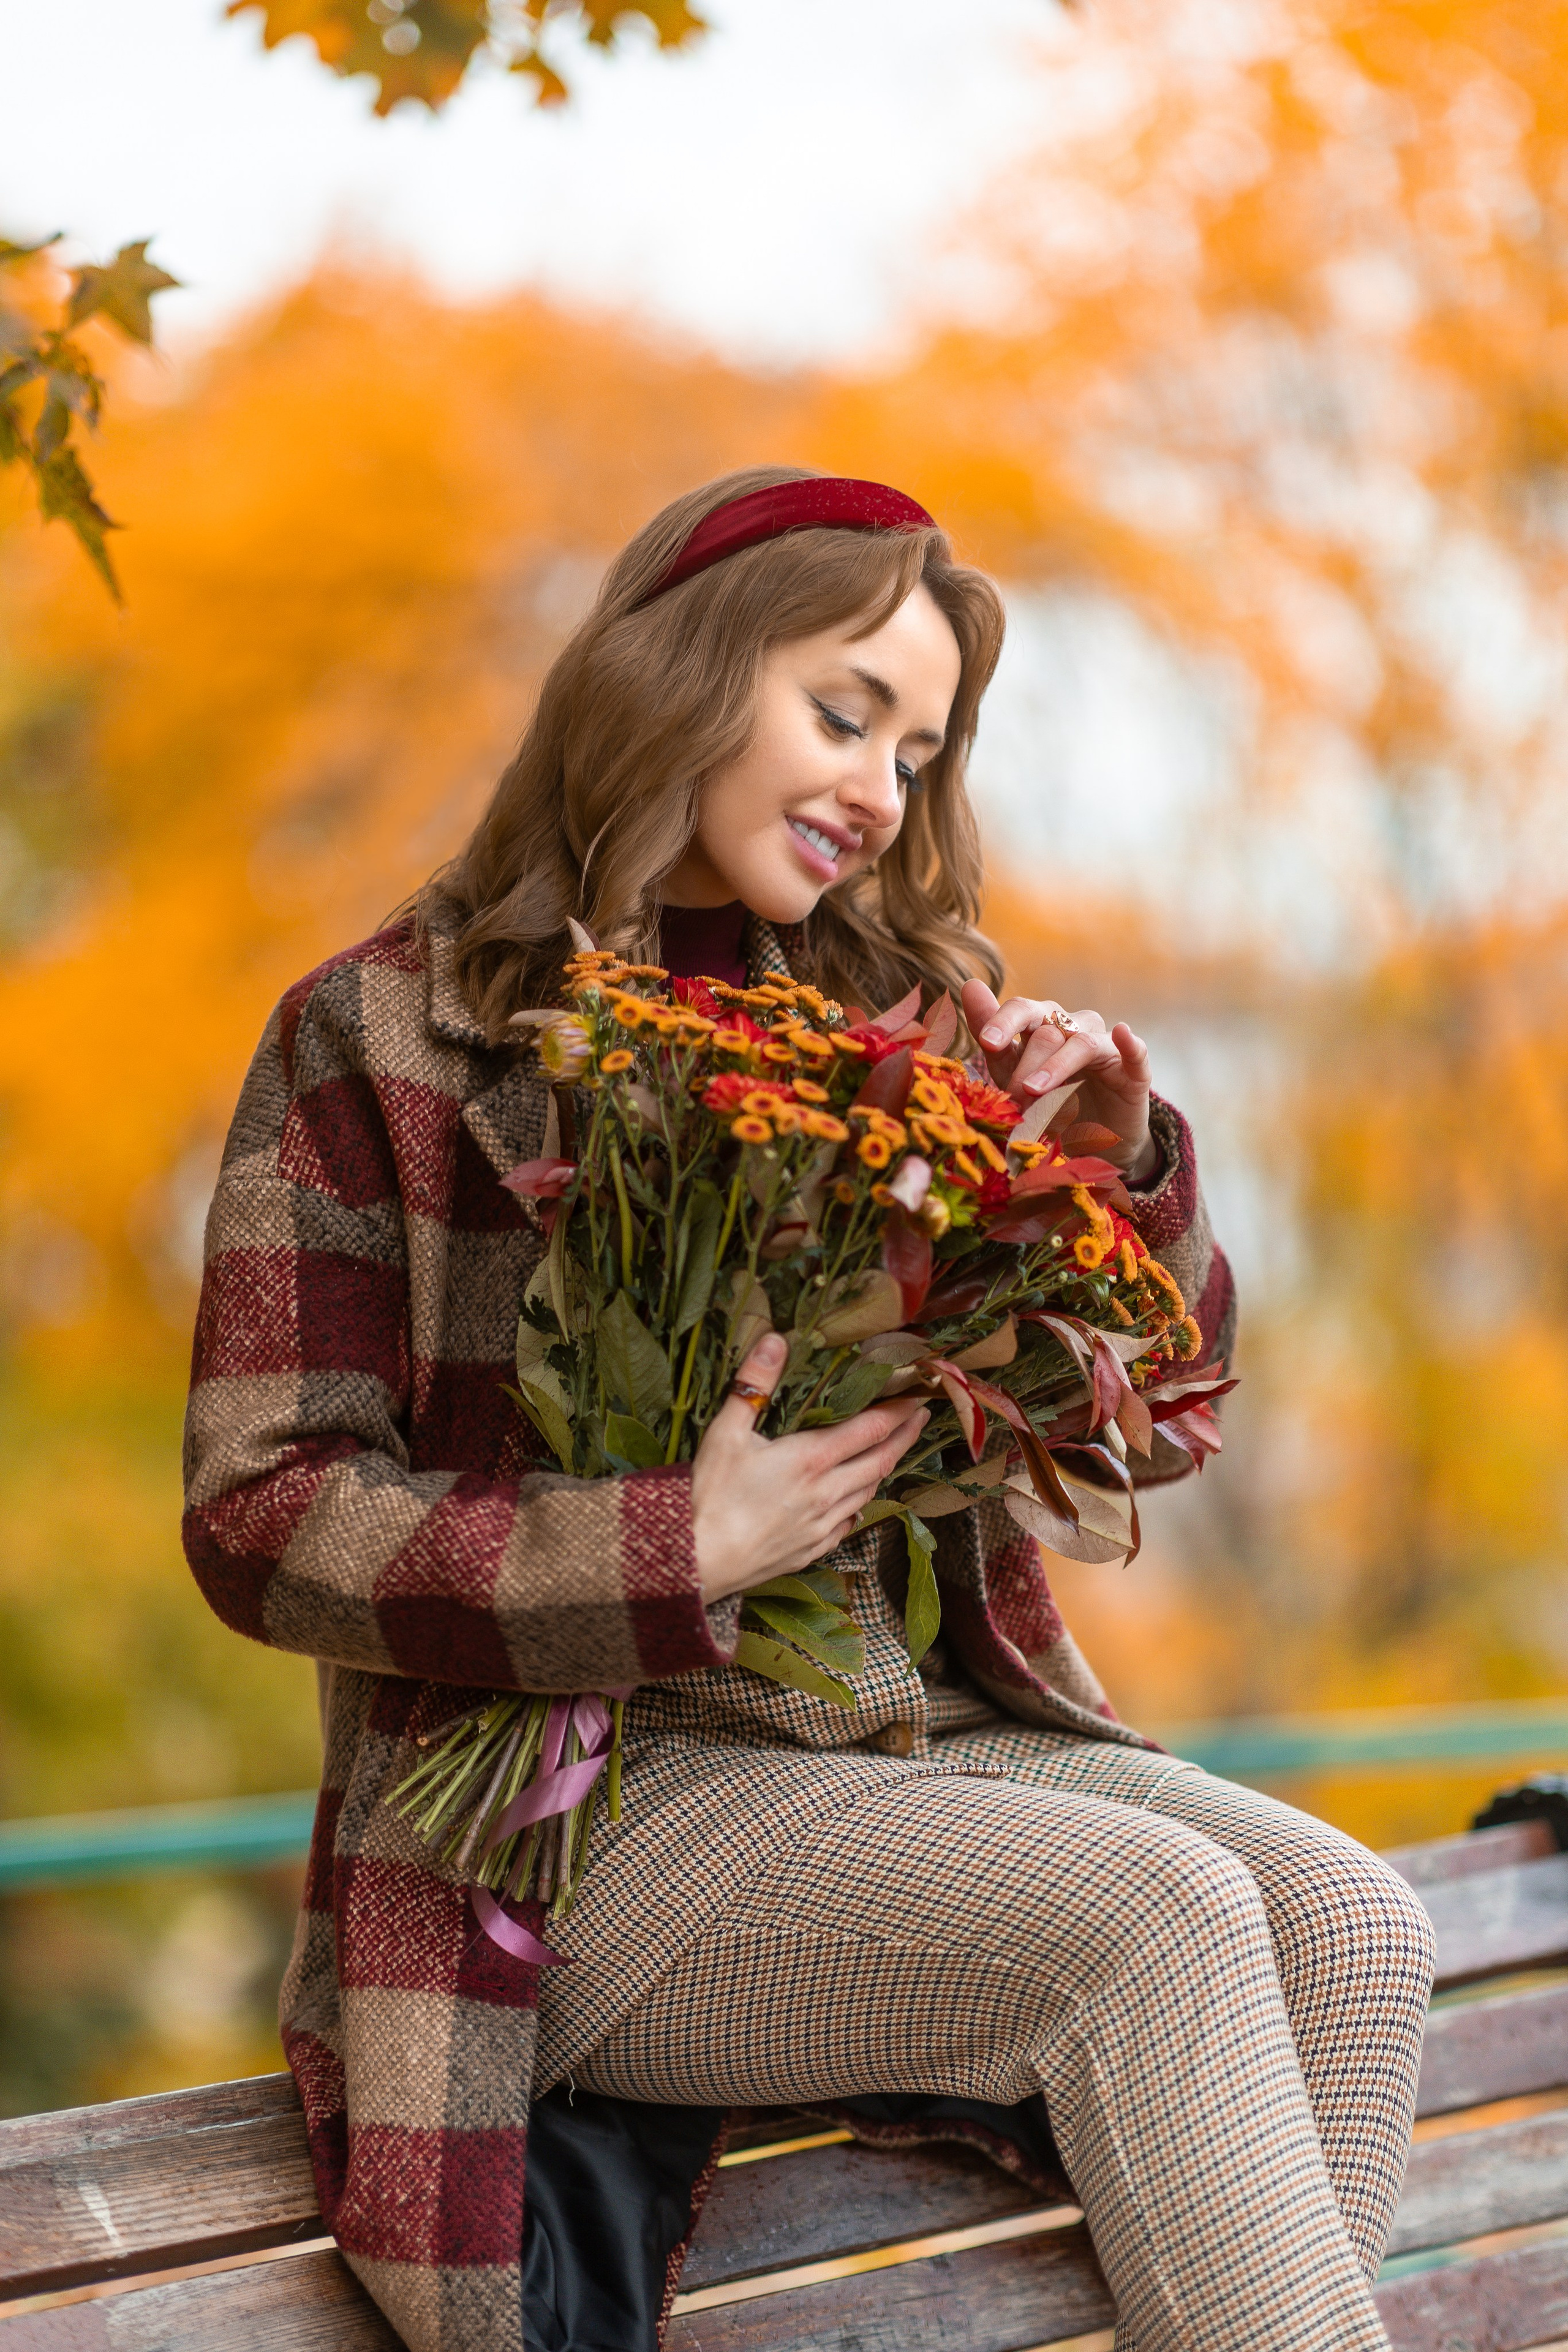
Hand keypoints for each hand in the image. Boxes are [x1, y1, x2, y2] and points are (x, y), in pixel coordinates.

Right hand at [690, 1333, 929, 1602]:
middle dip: (905, 1436)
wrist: (698, 1561)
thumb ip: (754, 1385)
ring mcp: (822, 1525)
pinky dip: (859, 1504)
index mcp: (810, 1458)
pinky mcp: (812, 1550)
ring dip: (885, 1468)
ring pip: (868, 1492)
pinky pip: (849, 1523)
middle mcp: (826, 1492)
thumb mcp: (726, 1432)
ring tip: (892, 1452)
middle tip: (921, 1418)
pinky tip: (856, 1500)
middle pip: (880, 1460)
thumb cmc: (710, 1495)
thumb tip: (775, 1340)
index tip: (917, 1396)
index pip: (871, 1428)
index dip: (899, 1410)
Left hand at [960, 978, 1159, 1184]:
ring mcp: (1105, 1048)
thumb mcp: (1015, 1079)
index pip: (1021, 1011)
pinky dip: (1130, 1043)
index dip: (1002, 1021)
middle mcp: (1073, 1029)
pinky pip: (1135, 1053)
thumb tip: (969, 985)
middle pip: (1047, 1029)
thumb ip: (994, 1042)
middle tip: (1012, 1094)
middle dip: (1026, 1062)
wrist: (1095, 1144)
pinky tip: (1123, 1033)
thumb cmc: (1049, 1104)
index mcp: (1041, 1025)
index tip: (986, 1041)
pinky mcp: (1133, 1073)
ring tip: (1034, 1090)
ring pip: (1081, 1044)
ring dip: (1056, 1066)